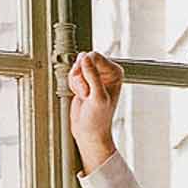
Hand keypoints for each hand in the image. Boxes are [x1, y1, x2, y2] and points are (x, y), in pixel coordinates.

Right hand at [67, 49, 123, 173]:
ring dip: (76, 82)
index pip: (95, 56)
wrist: (90, 131)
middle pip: (83, 59)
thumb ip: (92, 76)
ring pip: (76, 67)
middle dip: (79, 76)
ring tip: (84, 96)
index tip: (87, 86)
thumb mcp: (96, 97)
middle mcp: (106, 72)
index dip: (86, 68)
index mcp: (115, 73)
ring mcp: (95, 76)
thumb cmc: (98, 119)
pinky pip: (72, 74)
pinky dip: (73, 85)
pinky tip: (80, 96)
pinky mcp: (85, 81)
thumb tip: (85, 57)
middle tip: (85, 93)